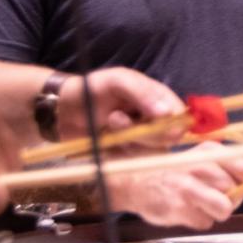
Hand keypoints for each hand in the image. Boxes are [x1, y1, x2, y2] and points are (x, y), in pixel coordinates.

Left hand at [56, 68, 186, 146]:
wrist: (61, 111)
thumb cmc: (89, 90)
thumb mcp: (116, 81)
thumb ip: (142, 92)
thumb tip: (167, 112)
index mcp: (159, 99)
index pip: (181, 116)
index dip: (171, 123)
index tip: (151, 120)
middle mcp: (155, 121)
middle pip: (169, 138)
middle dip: (142, 131)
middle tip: (116, 118)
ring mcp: (142, 140)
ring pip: (151, 152)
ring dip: (127, 140)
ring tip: (108, 125)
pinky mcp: (128, 156)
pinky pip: (134, 161)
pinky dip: (119, 152)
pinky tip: (107, 140)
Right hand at [110, 149, 242, 229]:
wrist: (135, 182)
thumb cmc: (175, 173)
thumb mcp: (203, 161)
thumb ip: (233, 165)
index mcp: (209, 151)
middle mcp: (200, 166)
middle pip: (236, 191)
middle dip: (231, 200)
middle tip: (216, 198)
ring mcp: (189, 188)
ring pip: (224, 209)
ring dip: (217, 212)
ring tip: (203, 206)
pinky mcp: (179, 208)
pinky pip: (205, 222)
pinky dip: (199, 220)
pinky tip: (186, 210)